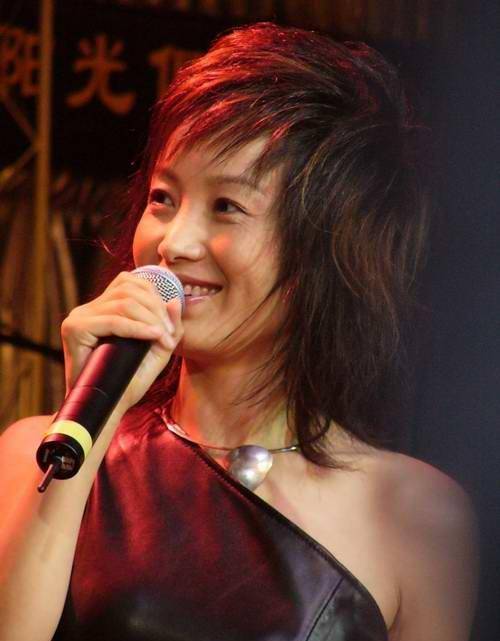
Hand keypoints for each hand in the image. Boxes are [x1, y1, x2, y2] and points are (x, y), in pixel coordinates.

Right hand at [61, 271, 182, 412]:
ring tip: (164, 338)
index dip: (155, 296)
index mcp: (102, 308)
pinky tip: (154, 335)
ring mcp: (79, 317)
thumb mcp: (157, 350)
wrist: (108, 409)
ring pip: (123, 302)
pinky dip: (137, 327)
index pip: (129, 282)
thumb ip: (169, 326)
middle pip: (129, 289)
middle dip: (156, 308)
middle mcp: (88, 308)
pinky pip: (113, 320)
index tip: (170, 325)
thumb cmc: (130, 381)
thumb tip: (176, 300)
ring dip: (151, 318)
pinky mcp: (74, 328)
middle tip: (169, 334)